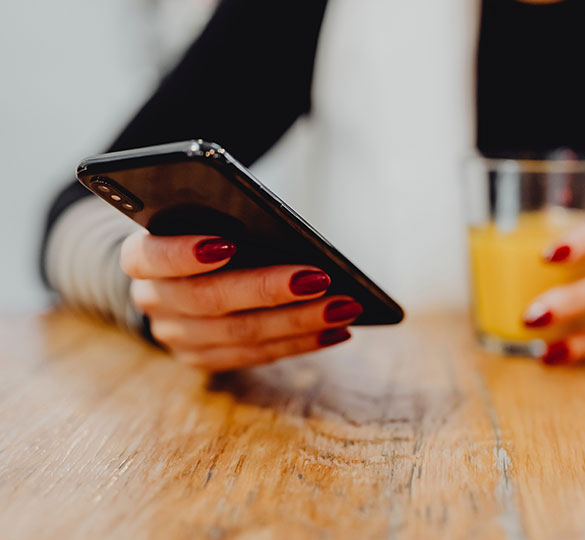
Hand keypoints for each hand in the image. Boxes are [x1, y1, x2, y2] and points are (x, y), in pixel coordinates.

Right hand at [120, 231, 361, 370]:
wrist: (176, 273)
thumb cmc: (202, 231)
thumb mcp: (203, 216)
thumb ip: (227, 218)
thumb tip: (287, 233)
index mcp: (141, 257)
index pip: (153, 256)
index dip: (186, 253)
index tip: (229, 243)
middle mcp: (153, 300)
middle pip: (210, 300)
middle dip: (270, 290)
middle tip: (320, 278)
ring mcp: (177, 337)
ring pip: (240, 334)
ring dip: (299, 322)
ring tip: (344, 307)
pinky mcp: (204, 360)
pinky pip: (256, 356)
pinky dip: (300, 343)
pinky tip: (336, 330)